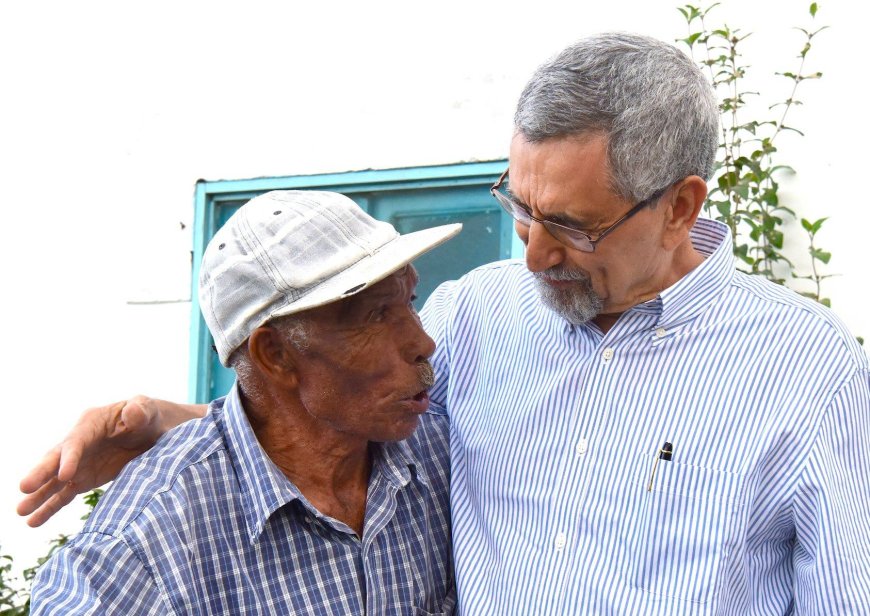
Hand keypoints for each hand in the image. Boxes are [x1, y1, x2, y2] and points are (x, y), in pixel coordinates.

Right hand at [17, 396, 201, 526]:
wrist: (152, 432)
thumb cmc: (147, 417)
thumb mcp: (147, 410)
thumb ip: (140, 411)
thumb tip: (133, 411)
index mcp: (91, 424)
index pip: (77, 442)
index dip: (70, 458)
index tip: (64, 475)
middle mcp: (79, 444)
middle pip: (57, 459)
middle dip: (42, 474)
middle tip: (24, 488)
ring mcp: (79, 463)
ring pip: (55, 481)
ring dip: (39, 496)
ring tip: (20, 512)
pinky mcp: (84, 479)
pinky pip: (64, 494)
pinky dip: (50, 507)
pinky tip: (34, 521)